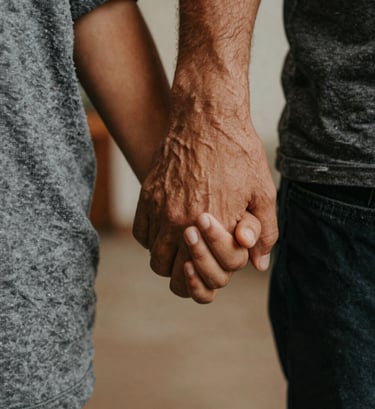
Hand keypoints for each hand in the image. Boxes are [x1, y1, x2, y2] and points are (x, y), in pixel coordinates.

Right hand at [133, 76, 277, 298]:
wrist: (207, 118)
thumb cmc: (239, 153)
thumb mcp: (263, 192)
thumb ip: (265, 232)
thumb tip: (259, 263)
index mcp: (215, 226)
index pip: (207, 278)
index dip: (214, 279)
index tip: (218, 265)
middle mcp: (182, 223)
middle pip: (174, 276)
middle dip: (188, 277)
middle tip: (198, 264)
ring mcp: (160, 210)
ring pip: (155, 259)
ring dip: (169, 260)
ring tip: (184, 246)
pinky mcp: (147, 196)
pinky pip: (141, 234)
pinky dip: (152, 240)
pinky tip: (168, 228)